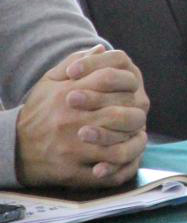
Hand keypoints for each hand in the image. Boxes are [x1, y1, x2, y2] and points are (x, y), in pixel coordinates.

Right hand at [15, 45, 149, 187]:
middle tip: (139, 115)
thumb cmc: (38, 111)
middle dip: (135, 114)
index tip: (132, 90)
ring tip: (137, 135)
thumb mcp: (49, 82)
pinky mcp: (71, 173)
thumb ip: (75, 63)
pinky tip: (127, 155)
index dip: (127, 83)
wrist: (12, 148)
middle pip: (119, 114)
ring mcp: (71, 150)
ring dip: (133, 141)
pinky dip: (122, 165)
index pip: (109, 80)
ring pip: (118, 146)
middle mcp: (69, 122)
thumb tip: (101, 48)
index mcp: (67, 96)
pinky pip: (107, 173)